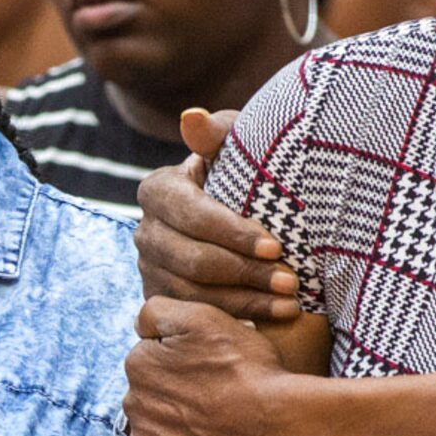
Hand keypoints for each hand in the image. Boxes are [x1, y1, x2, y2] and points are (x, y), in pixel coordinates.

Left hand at [124, 297, 293, 435]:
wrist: (278, 418)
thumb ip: (157, 311)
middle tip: (213, 391)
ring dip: (171, 421)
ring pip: (151, 423)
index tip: (207, 363)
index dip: (181, 357)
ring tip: (210, 418)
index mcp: (138, 363)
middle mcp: (132, 403)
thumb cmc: (245, 365)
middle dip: (174, 389)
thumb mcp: (203, 317)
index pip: (152, 355)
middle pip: (150, 390)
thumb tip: (139, 327)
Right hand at [134, 109, 301, 319]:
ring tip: (289, 302)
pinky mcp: (161, 299)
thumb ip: (218, 134)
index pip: (193, 215)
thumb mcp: (237, 149)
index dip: (233, 233)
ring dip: (246, 300)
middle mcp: (144, 232)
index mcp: (157, 190)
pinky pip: (196, 316)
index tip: (276, 246)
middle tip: (290, 281)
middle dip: (246, 272)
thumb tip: (192, 117)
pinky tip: (272, 317)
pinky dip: (236, 318)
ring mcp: (149, 269)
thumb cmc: (246, 175)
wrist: (243, 218)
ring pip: (194, 293)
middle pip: (192, 260)